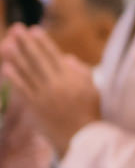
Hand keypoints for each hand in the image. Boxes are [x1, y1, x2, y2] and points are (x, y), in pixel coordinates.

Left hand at [0, 25, 99, 153]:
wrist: (83, 138)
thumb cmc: (90, 112)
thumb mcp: (93, 89)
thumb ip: (81, 71)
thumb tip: (66, 57)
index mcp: (70, 78)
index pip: (53, 55)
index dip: (43, 42)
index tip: (34, 30)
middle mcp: (55, 84)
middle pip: (37, 59)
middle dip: (26, 43)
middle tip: (16, 29)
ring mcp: (43, 96)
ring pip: (27, 72)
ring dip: (16, 56)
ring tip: (7, 44)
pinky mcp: (35, 108)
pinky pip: (22, 90)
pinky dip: (14, 78)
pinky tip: (6, 67)